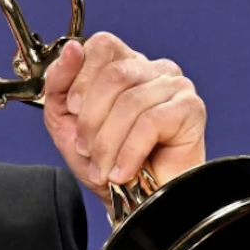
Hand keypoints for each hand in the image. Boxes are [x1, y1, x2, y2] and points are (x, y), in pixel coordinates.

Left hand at [41, 31, 206, 209]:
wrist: (134, 204)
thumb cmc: (105, 163)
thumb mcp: (66, 123)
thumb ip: (59, 85)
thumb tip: (71, 50)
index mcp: (123, 66)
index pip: (102, 45)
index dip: (81, 77)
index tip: (73, 109)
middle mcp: (152, 70)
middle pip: (114, 75)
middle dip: (91, 120)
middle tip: (87, 149)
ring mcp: (174, 87)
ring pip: (130, 102)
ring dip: (108, 143)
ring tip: (104, 167)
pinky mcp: (190, 110)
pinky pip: (151, 122)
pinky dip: (129, 152)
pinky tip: (123, 171)